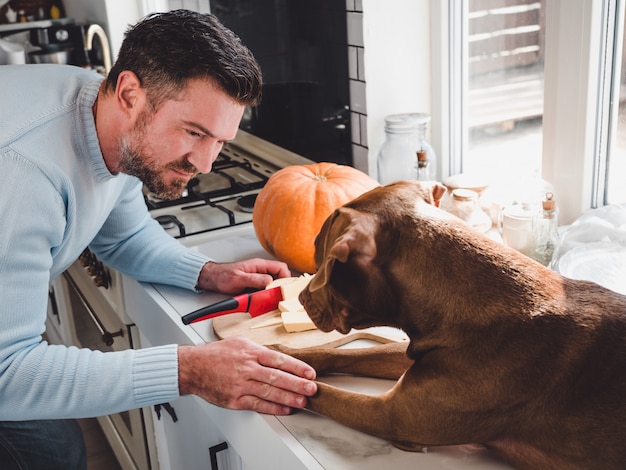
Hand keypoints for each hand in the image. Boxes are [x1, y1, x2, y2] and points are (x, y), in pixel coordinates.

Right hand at [178, 337, 316, 414]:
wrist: (193, 367)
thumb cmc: (216, 354)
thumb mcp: (240, 343)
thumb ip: (259, 350)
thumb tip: (280, 358)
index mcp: (250, 352)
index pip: (279, 359)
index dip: (297, 367)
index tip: (310, 373)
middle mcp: (247, 368)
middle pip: (277, 377)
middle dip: (297, 384)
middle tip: (312, 389)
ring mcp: (240, 385)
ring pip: (269, 392)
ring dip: (288, 398)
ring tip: (302, 402)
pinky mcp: (234, 399)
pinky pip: (257, 405)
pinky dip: (272, 408)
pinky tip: (284, 409)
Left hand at [197, 258, 290, 293]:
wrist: (213, 278)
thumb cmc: (223, 276)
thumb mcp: (239, 278)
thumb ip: (255, 279)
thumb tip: (269, 280)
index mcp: (259, 265)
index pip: (280, 267)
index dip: (286, 277)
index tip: (285, 287)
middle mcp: (261, 270)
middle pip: (279, 275)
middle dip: (282, 285)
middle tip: (280, 294)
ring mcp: (258, 276)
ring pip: (274, 282)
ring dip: (275, 289)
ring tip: (273, 297)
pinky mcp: (255, 283)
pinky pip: (266, 287)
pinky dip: (268, 293)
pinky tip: (265, 298)